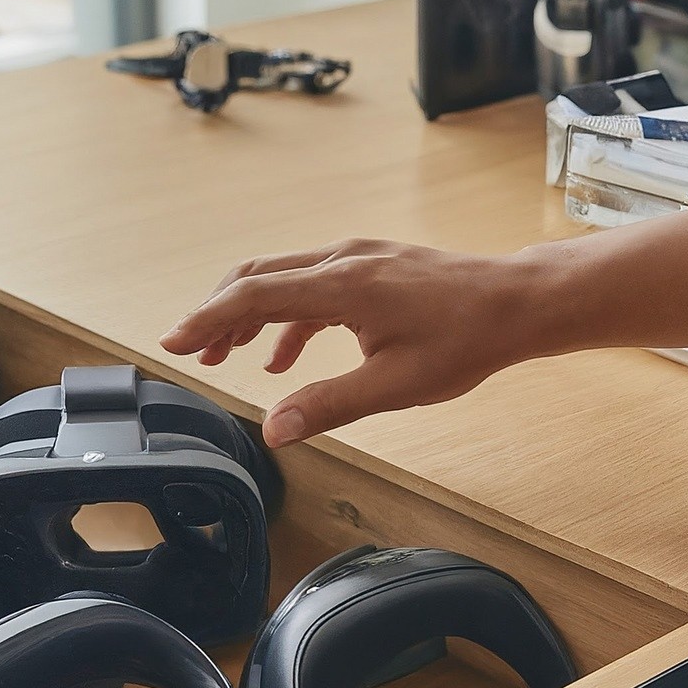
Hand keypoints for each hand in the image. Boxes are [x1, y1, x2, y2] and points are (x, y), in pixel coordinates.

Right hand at [159, 239, 566, 446]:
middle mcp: (344, 260)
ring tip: (228, 353)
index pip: (252, 295)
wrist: (516, 302)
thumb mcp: (395, 384)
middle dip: (219, 313)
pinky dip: (289, 316)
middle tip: (192, 351)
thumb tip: (274, 430)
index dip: (206, 319)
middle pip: (258, 276)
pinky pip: (314, 285)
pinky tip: (283, 354)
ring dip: (251, 314)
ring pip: (284, 277)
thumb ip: (328, 404)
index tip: (171, 341)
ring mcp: (359, 257)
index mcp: (343, 285)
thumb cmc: (466, 340)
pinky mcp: (373, 264)